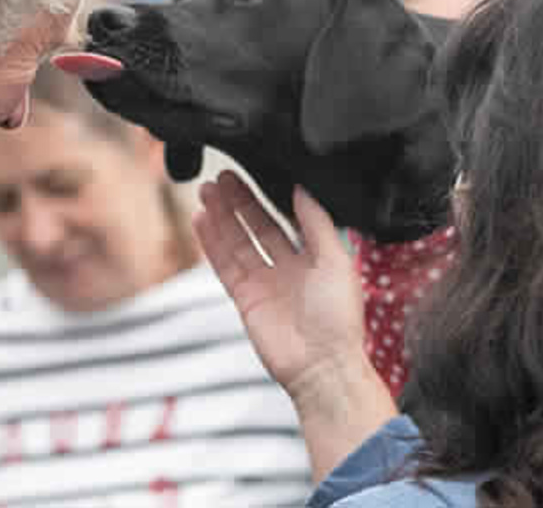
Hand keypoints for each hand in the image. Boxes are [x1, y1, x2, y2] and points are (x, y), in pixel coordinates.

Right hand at [194, 171, 397, 480]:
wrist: (323, 367)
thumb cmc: (340, 320)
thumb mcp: (337, 260)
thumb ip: (317, 223)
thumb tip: (302, 190)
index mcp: (313, 257)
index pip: (285, 219)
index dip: (268, 197)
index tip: (255, 174)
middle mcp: (286, 267)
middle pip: (256, 226)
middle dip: (239, 201)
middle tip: (222, 176)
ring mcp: (263, 282)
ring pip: (237, 240)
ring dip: (221, 216)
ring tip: (206, 190)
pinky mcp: (244, 297)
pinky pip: (224, 263)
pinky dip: (212, 241)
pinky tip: (202, 219)